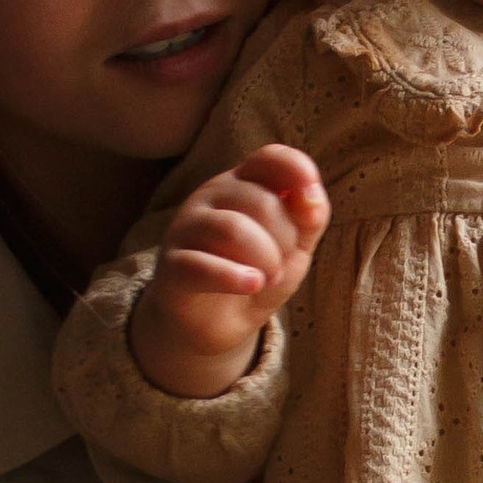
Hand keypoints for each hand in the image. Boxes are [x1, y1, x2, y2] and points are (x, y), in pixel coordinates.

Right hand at [131, 144, 329, 397]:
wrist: (214, 323)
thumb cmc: (256, 274)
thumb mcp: (294, 247)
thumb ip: (309, 218)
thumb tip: (313, 198)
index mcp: (244, 184)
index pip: (268, 159)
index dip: (296, 171)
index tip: (312, 199)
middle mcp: (211, 195)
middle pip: (261, 201)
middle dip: (285, 240)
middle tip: (280, 266)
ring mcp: (186, 226)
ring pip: (233, 229)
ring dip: (265, 260)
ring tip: (265, 280)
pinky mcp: (170, 264)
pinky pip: (202, 265)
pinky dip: (234, 278)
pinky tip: (251, 285)